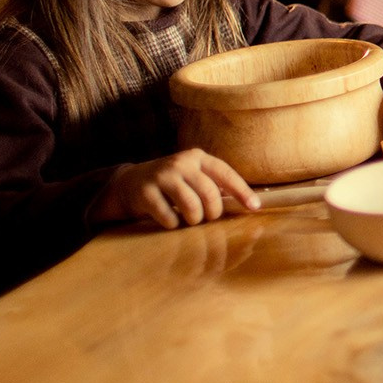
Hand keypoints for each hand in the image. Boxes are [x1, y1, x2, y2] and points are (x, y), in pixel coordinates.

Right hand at [96, 148, 256, 228]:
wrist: (128, 183)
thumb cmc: (170, 185)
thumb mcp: (192, 177)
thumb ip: (214, 186)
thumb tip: (248, 204)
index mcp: (197, 157)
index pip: (225, 174)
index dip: (241, 191)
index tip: (254, 207)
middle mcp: (181, 163)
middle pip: (210, 194)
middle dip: (212, 213)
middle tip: (206, 218)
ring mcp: (162, 176)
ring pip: (191, 206)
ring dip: (193, 220)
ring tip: (188, 219)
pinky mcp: (145, 192)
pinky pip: (169, 217)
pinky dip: (173, 224)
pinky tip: (169, 220)